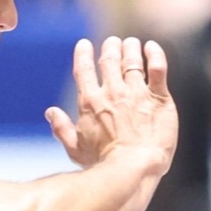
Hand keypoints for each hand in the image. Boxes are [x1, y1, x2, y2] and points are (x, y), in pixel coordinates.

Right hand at [45, 36, 176, 174]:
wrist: (133, 167)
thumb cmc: (103, 163)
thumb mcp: (76, 149)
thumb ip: (62, 129)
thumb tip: (50, 113)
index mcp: (90, 102)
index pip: (84, 70)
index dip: (83, 54)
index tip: (84, 44)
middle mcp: (113, 92)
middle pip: (110, 61)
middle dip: (110, 48)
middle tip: (112, 43)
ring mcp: (137, 93)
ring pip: (132, 61)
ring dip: (130, 49)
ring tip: (131, 43)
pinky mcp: (159, 98)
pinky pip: (158, 68)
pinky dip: (155, 54)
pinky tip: (152, 47)